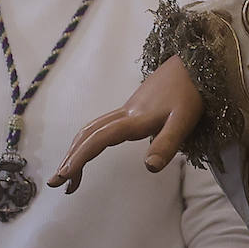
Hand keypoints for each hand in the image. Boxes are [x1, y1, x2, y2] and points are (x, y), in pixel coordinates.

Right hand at [48, 54, 202, 193]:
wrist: (192, 63)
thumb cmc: (190, 93)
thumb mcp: (184, 121)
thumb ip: (166, 144)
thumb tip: (149, 168)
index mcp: (134, 120)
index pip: (98, 140)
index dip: (79, 158)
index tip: (64, 177)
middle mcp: (124, 115)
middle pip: (87, 135)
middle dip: (70, 158)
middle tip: (56, 183)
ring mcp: (126, 110)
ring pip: (91, 129)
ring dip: (76, 150)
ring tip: (70, 175)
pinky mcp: (131, 109)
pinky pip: (100, 126)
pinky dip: (88, 141)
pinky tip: (91, 151)